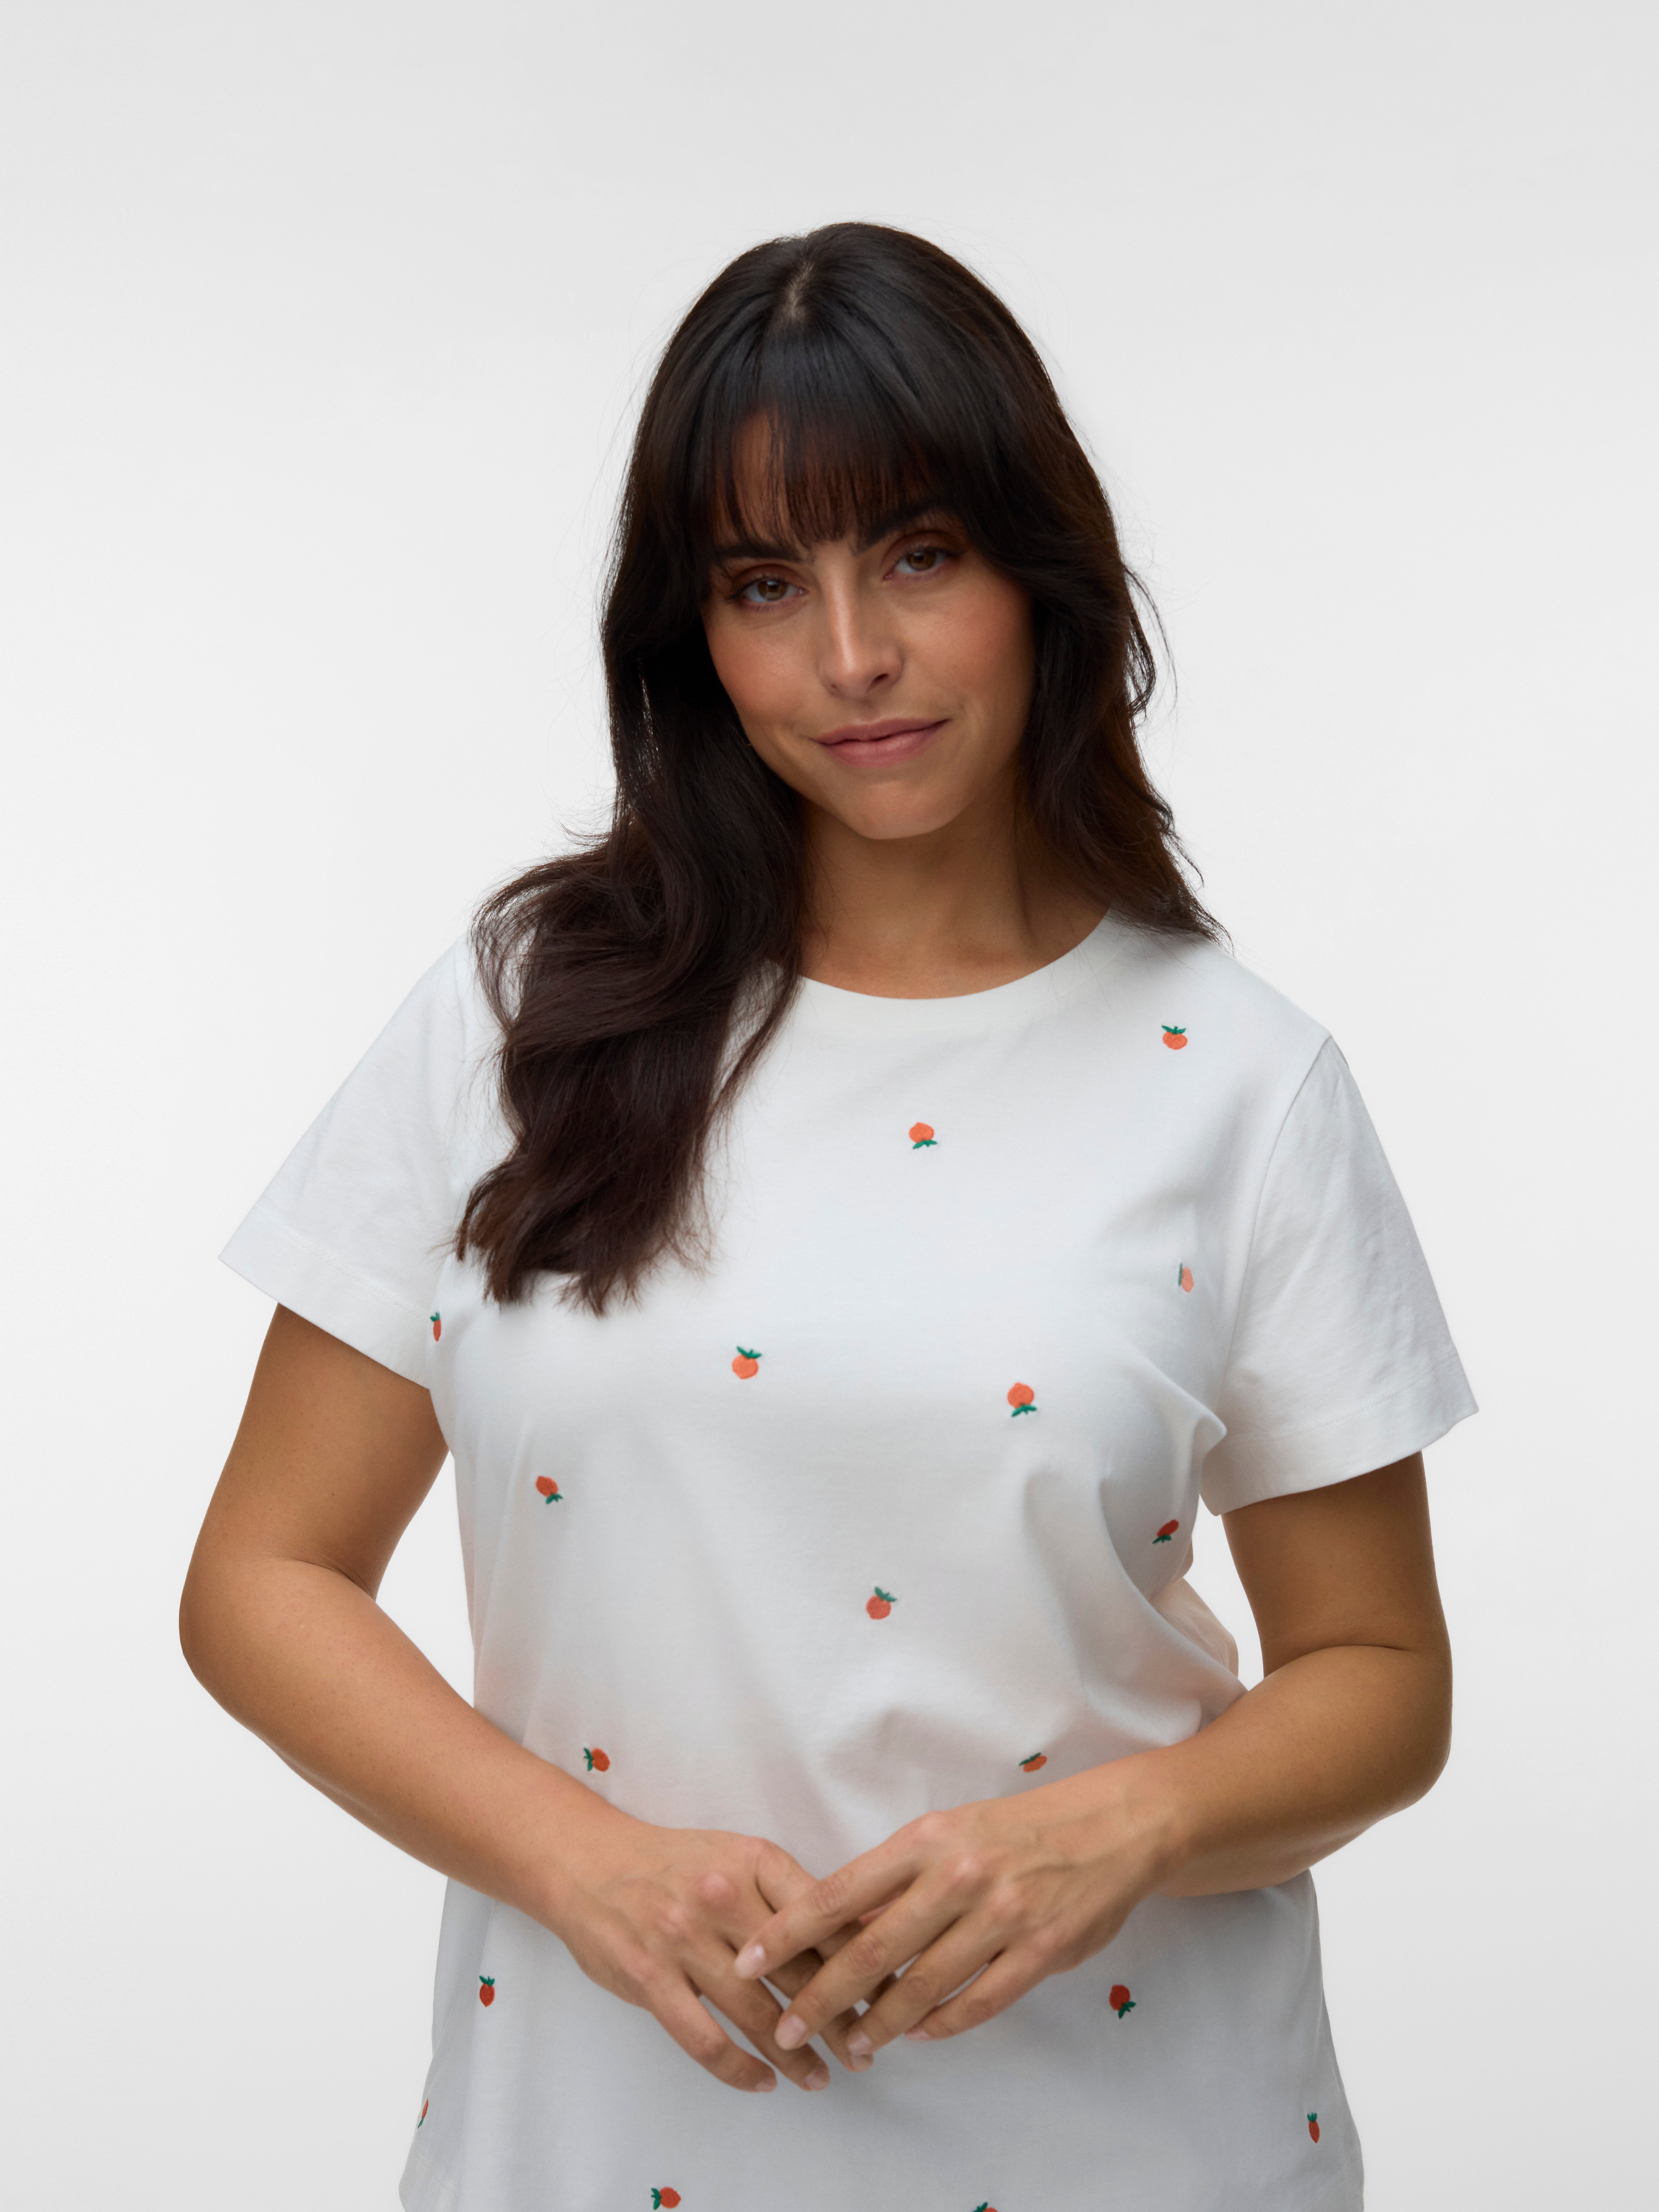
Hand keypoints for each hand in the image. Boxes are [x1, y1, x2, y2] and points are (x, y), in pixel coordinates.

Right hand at [546, 1810, 867, 2093]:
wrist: (590, 1861)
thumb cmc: (675, 1863)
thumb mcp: (737, 1857)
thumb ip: (786, 1894)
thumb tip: (855, 1933)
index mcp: (754, 1861)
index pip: (823, 1919)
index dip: (861, 1963)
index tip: (888, 1997)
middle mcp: (722, 1896)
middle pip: (796, 1970)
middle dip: (838, 2019)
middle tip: (865, 2051)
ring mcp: (682, 1939)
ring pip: (755, 2013)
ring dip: (795, 2055)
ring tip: (821, 2078)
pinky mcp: (649, 1977)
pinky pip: (703, 2038)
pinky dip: (738, 2068)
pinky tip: (762, 2083)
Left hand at [730, 1767, 1179, 2062]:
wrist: (1108, 1829)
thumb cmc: (1016, 1831)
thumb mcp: (949, 1834)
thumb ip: (899, 1880)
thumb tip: (840, 1925)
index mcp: (927, 1840)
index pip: (839, 1891)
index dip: (788, 1931)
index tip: (748, 1959)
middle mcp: (958, 1875)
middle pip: (871, 1948)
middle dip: (821, 1994)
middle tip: (788, 2025)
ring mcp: (1001, 1916)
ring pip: (922, 1986)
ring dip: (880, 2024)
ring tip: (853, 2046)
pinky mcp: (1040, 1952)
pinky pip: (977, 2003)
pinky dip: (942, 2026)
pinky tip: (920, 2035)